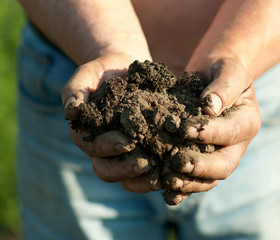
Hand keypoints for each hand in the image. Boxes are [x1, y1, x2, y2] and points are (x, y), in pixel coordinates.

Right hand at [61, 53, 161, 192]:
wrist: (123, 68)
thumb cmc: (101, 72)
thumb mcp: (86, 76)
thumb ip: (75, 91)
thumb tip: (71, 111)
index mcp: (87, 134)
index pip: (92, 148)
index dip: (108, 148)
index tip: (127, 143)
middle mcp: (103, 149)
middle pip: (107, 170)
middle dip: (125, 169)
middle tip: (146, 163)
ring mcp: (123, 152)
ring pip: (127, 177)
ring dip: (143, 179)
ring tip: (161, 173)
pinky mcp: (143, 150)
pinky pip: (147, 171)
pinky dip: (159, 173)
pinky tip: (172, 170)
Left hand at [163, 57, 260, 204]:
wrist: (213, 77)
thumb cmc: (223, 70)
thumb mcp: (229, 70)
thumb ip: (223, 87)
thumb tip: (209, 107)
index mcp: (247, 122)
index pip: (231, 132)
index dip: (210, 133)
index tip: (186, 129)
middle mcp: (236, 144)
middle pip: (224, 165)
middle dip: (201, 167)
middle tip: (178, 163)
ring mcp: (220, 155)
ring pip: (210, 178)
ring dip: (190, 182)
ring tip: (169, 181)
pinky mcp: (203, 160)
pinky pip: (195, 180)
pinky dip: (182, 188)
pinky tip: (166, 190)